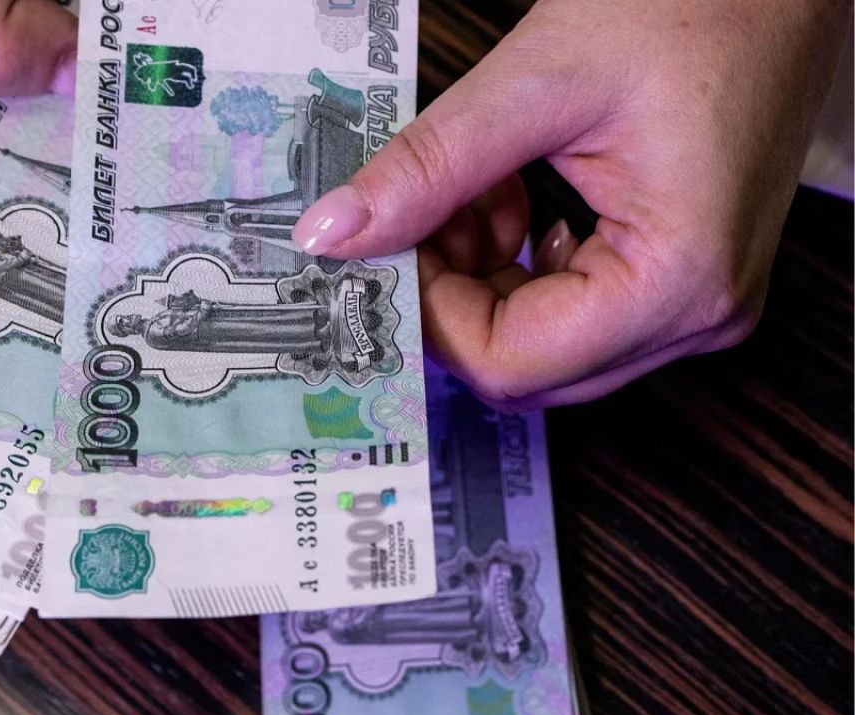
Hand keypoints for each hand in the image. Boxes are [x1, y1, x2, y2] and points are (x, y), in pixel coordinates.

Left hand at [292, 0, 849, 408]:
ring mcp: (692, 300)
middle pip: (523, 363)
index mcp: (678, 280)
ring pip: (537, 339)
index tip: (388, 247)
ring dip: (478, 273)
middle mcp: (696, 313)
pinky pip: (567, 306)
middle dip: (451, 292)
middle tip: (420, 212)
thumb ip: (427, 169)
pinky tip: (508, 192)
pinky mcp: (676, 276)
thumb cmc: (695, 5)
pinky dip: (514, 259)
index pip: (510, 364)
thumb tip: (332, 235)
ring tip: (473, 186)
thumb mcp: (536, 83)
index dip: (430, 314)